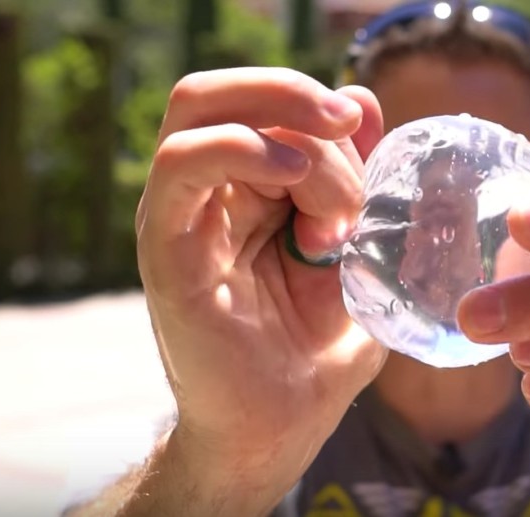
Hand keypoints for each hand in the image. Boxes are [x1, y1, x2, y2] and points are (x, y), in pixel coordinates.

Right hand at [135, 68, 386, 472]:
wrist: (282, 426)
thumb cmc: (319, 346)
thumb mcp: (358, 249)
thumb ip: (357, 176)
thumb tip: (360, 99)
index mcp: (245, 190)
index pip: (263, 102)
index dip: (315, 103)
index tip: (364, 131)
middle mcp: (205, 194)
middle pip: (232, 96)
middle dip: (299, 100)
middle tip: (348, 129)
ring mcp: (179, 216)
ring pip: (207, 114)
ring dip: (288, 137)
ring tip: (334, 206)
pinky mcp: (165, 248)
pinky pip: (180, 165)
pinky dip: (241, 147)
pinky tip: (294, 176)